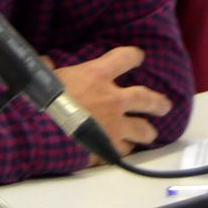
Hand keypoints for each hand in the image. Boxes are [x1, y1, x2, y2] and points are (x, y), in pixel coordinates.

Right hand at [53, 46, 172, 159]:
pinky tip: (120, 151)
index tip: (137, 56)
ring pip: (143, 130)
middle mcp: (113, 99)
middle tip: (164, 105)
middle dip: (157, 102)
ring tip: (149, 134)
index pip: (124, 58)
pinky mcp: (110, 147)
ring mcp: (115, 125)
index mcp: (97, 75)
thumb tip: (45, 62)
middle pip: (146, 98)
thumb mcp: (44, 77)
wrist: (42, 132)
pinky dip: (122, 150)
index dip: (133, 56)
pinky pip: (122, 151)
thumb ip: (48, 68)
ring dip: (146, 132)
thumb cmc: (42, 100)